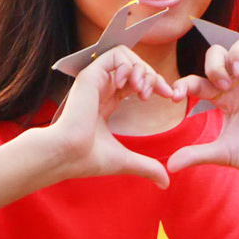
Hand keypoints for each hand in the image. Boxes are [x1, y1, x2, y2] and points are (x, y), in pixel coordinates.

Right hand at [42, 46, 175, 187]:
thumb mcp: (125, 160)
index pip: (136, 82)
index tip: (172, 98)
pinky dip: (129, 65)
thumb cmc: (87, 159)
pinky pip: (115, 55)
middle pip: (135, 66)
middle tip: (164, 94)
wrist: (66, 156)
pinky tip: (129, 86)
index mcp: (106, 101)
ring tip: (144, 92)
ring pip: (127, 56)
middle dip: (154, 76)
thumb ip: (146, 167)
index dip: (156, 85)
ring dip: (143, 70)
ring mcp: (95, 81)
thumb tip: (166, 183)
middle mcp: (101, 88)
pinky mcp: (90, 76)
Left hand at [165, 36, 238, 195]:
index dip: (184, 84)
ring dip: (236, 53)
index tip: (176, 97)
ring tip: (238, 72)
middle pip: (219, 56)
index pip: (198, 81)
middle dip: (214, 64)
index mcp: (223, 99)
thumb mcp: (223, 153)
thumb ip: (197, 154)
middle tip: (222, 86)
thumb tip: (169, 166)